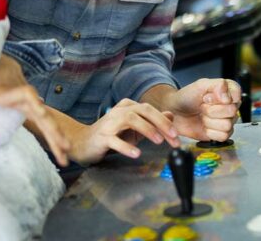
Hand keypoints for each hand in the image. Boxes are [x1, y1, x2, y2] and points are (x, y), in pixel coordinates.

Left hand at [0, 54, 69, 166]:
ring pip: (47, 118)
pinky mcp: (31, 103)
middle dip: (54, 133)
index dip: (33, 101)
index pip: (26, 95)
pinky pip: (44, 117)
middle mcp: (24, 95)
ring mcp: (29, 99)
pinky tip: (60, 146)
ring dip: (56, 136)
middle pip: (43, 114)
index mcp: (10, 92)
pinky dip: (51, 132)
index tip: (41, 110)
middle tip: (65, 151)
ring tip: (64, 157)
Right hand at [66, 99, 180, 164]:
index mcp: (128, 107)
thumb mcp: (135, 128)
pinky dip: (126, 147)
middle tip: (173, 136)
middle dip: (161, 123)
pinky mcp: (102, 137)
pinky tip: (136, 153)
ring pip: (130, 120)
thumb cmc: (111, 135)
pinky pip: (115, 140)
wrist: (84, 142)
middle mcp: (119, 111)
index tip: (177, 137)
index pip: (150, 110)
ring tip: (158, 141)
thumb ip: (152, 121)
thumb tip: (171, 115)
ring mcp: (109, 123)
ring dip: (147, 129)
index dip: (165, 122)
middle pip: (143, 110)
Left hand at [167, 79, 241, 141]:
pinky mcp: (221, 134)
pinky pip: (223, 136)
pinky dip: (210, 132)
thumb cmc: (188, 97)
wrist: (176, 112)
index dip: (220, 98)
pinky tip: (205, 126)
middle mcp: (230, 106)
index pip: (236, 95)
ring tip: (203, 116)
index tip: (207, 97)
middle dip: (211, 110)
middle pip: (232, 111)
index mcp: (228, 91)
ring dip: (209, 121)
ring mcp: (227, 120)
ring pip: (227, 125)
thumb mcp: (201, 85)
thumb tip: (227, 98)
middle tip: (202, 107)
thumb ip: (217, 85)